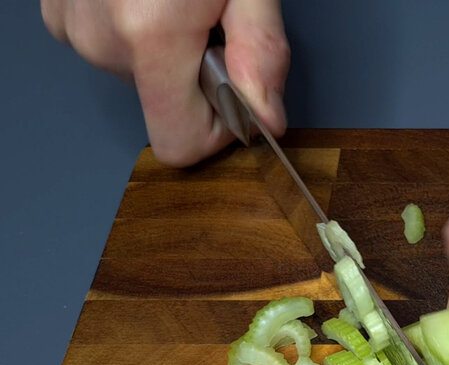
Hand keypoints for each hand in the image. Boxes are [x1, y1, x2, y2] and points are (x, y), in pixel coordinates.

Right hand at [42, 0, 288, 165]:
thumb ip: (262, 51)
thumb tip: (267, 117)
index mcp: (151, 35)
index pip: (180, 144)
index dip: (218, 130)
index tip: (237, 92)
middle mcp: (101, 38)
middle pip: (163, 106)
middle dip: (196, 75)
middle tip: (209, 20)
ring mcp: (71, 25)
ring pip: (137, 76)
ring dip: (166, 49)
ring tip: (177, 0)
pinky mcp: (59, 12)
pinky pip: (111, 47)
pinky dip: (135, 29)